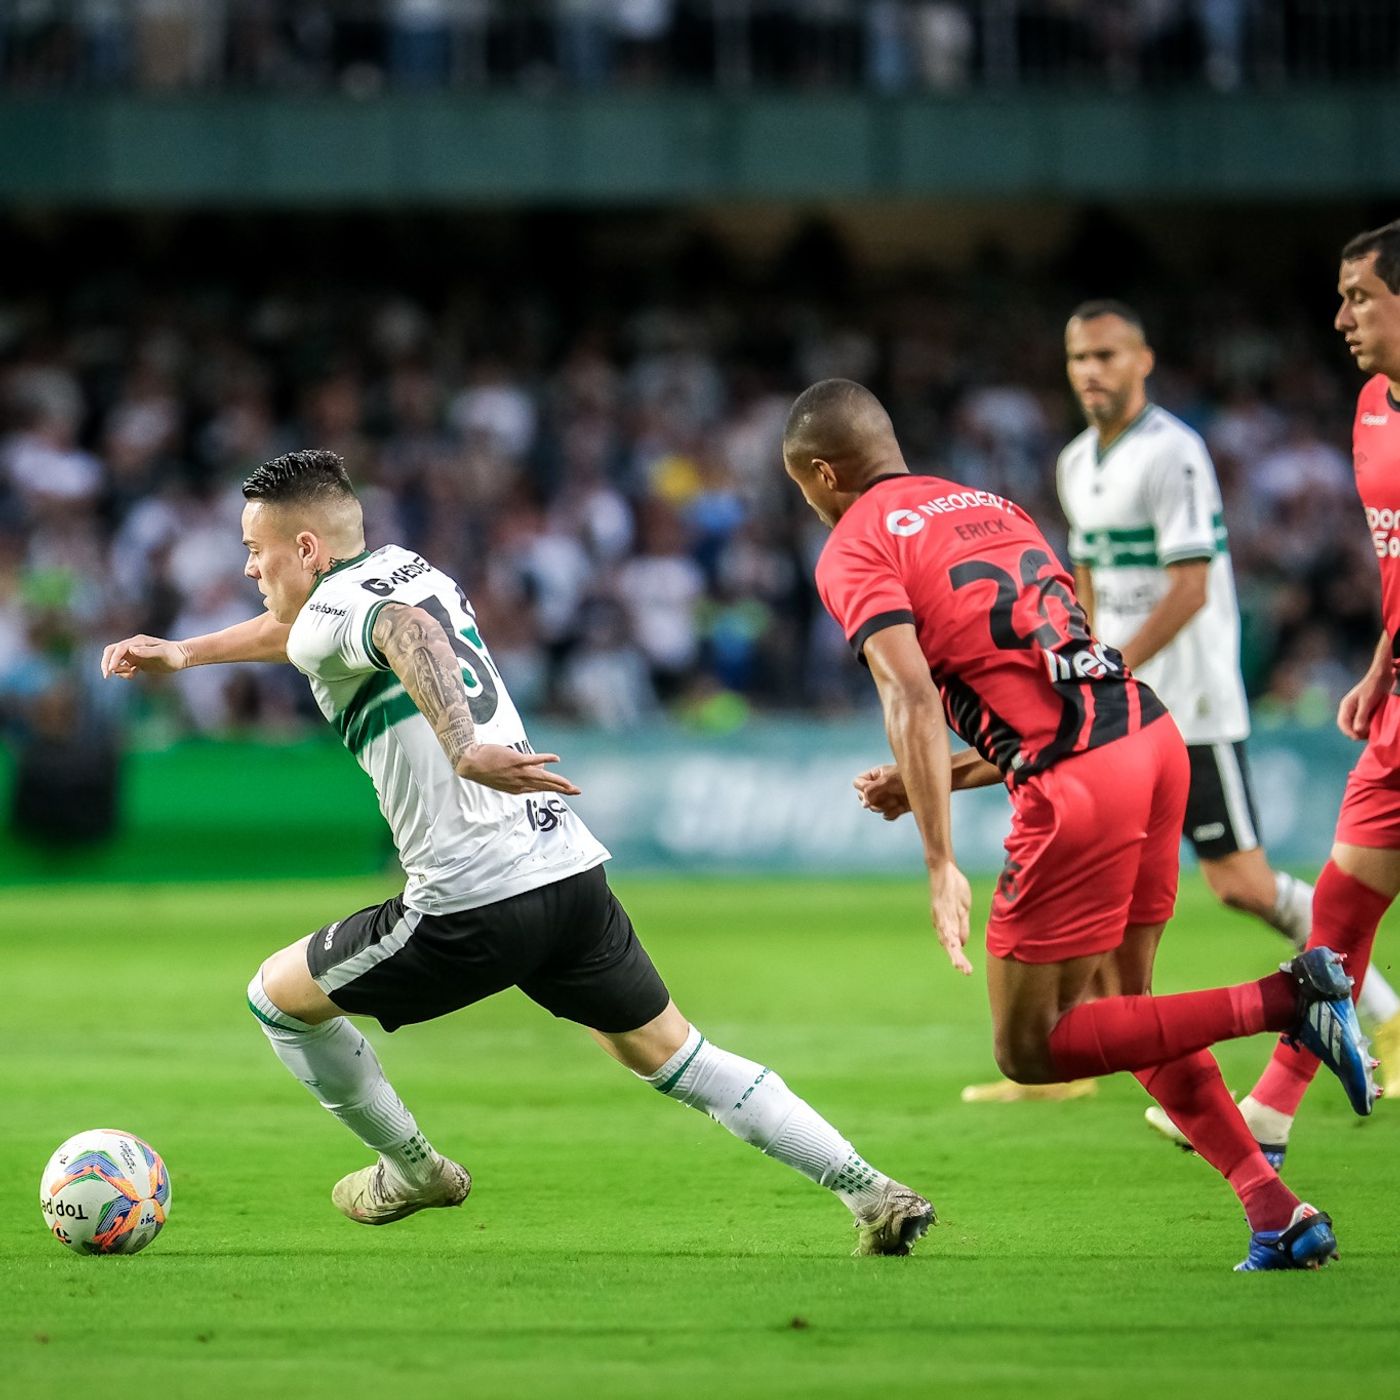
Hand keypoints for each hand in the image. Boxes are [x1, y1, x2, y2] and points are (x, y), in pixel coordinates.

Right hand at [101, 634, 190, 678]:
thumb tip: (130, 649)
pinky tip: (134, 674)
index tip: (111, 670)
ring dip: (118, 669)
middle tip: (107, 675)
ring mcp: (135, 654)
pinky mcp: (137, 662)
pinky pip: (124, 667)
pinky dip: (124, 673)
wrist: (182, 657)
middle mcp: (134, 646)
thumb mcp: (162, 653)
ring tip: (131, 673)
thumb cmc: (174, 654)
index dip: (112, 659)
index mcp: (138, 641)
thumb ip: (146, 651)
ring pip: (116, 661)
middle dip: (106, 663)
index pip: (119, 648)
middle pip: (112, 652)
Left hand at [454, 743, 581, 796]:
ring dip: (559, 781)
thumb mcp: (504, 776)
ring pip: (543, 777)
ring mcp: (519, 772)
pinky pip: (535, 760)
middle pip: (545, 786)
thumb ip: (522, 774)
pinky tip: (556, 759)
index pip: (539, 789)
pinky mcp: (516, 760)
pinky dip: (546, 759)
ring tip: (571, 785)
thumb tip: (541, 768)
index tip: (566, 789)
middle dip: (562, 789)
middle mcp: (519, 783)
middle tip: (576, 791)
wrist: (470, 762)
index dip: (553, 789)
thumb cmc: (485, 767)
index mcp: (516, 789)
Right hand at [853, 764, 910, 820]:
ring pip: (875, 808)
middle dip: (874, 800)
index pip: (858, 783)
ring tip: (896, 800)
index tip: (870, 791)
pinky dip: (892, 813)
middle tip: (885, 797)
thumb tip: (864, 804)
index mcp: (876, 774)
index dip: (862, 789)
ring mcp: (888, 797)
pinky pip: (886, 815)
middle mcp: (880, 786)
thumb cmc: (909, 778)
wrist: (930, 787)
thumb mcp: (887, 781)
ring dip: (885, 806)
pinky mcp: (896, 807)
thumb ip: (871, 790)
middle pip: (864, 798)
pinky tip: (900, 807)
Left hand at [928, 861, 972, 975]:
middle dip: (957, 959)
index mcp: (947, 925)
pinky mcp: (942, 908)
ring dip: (954, 952)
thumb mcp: (962, 909)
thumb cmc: (953, 888)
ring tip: (960, 965)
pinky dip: (950, 935)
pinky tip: (954, 944)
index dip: (958, 958)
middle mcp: (942, 923)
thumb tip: (962, 944)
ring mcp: (941, 916)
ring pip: (947, 938)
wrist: (943, 869)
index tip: (967, 971)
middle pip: (949, 945)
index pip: (953, 945)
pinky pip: (946, 924)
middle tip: (966, 972)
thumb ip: (962, 926)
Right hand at [1338, 670, 1389, 739]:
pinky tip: (1374, 726)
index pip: (1342, 724)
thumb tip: (1356, 731)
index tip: (1359, 738)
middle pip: (1348, 726)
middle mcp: (1349, 709)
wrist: (1382, 676)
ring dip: (1362, 730)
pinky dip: (1367, 726)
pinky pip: (1363, 722)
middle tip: (1368, 736)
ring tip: (1372, 732)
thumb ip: (1361, 717)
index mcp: (1346, 706)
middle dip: (1356, 732)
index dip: (1349, 732)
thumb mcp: (1367, 702)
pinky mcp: (1364, 710)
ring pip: (1356, 725)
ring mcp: (1356, 710)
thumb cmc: (1373, 688)